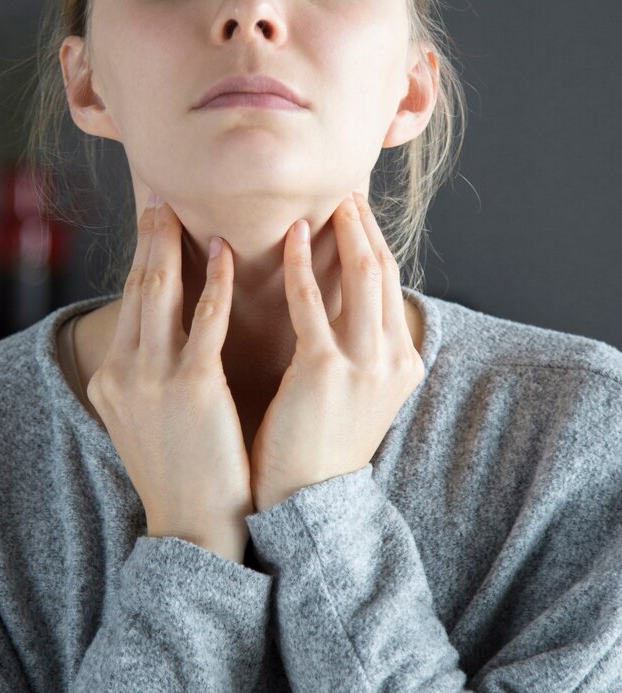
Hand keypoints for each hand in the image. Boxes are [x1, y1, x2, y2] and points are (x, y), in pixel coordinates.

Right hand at [87, 198, 252, 564]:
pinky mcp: (192, 388)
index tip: (151, 224)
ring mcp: (153, 379)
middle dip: (148, 238)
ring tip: (186, 209)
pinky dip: (213, 284)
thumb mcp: (147, 420)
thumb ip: (150, 375)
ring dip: (173, 244)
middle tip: (160, 198)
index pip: (128, 304)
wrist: (192, 530)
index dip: (140, 258)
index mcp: (111, 378)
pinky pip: (204, 321)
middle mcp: (123, 372)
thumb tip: (166, 337)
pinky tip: (225, 255)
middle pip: (137, 287)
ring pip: (161, 293)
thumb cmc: (183, 474)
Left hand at [248, 191, 424, 512]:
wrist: (307, 502)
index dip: (375, 241)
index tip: (357, 210)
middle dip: (365, 227)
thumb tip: (337, 305)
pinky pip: (313, 304)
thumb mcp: (355, 395)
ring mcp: (365, 364)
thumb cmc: (317, 446)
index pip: (391, 285)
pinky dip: (303, 265)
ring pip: (361, 276)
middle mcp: (393, 359)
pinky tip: (291, 237)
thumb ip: (356, 349)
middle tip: (345, 191)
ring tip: (325, 202)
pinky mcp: (326, 371)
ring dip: (344, 232)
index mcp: (402, 363)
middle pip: (383, 272)